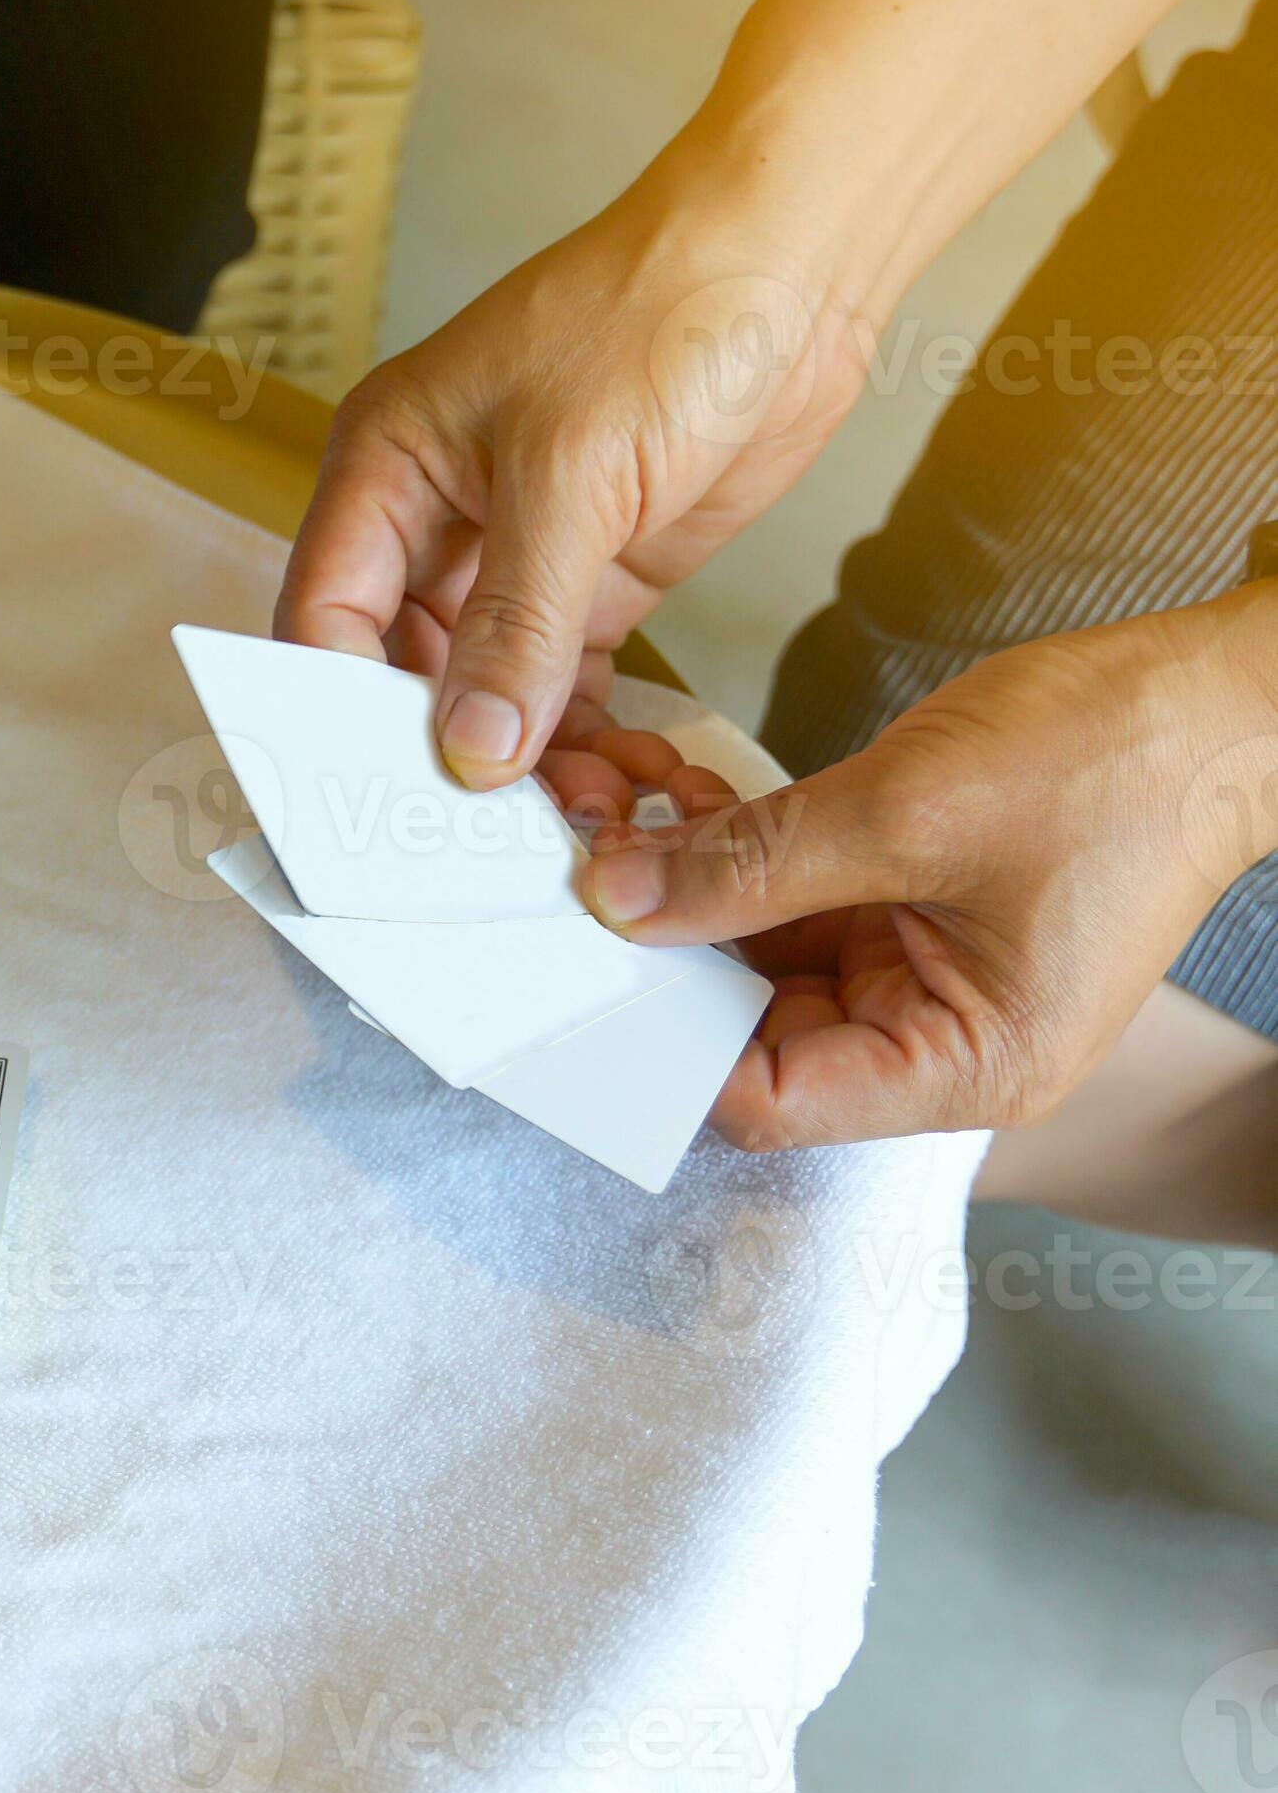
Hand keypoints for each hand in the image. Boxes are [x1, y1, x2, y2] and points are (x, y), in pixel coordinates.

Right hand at [277, 174, 867, 790]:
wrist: (796, 264)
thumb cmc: (660, 310)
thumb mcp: (570, 476)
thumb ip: (516, 625)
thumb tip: (470, 753)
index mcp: (384, 469)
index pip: (325, 620)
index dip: (341, 713)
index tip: (384, 799)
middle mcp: (433, 518)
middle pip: (397, 672)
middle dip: (440, 754)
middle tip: (485, 836)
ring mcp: (516, 553)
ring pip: (484, 691)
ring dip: (520, 761)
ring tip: (575, 820)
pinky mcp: (597, 576)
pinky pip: (561, 683)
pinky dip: (581, 740)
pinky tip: (613, 784)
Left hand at [572, 595, 1277, 1146]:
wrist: (1214, 691)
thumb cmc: (1116, 762)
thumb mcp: (907, 811)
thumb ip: (753, 864)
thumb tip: (620, 900)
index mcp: (965, 1064)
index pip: (772, 1101)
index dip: (667, 1040)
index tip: (579, 968)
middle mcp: (937, 1036)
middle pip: (749, 1026)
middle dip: (659, 942)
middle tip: (578, 857)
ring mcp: (920, 969)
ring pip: (755, 953)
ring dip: (681, 881)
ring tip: (612, 801)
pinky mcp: (905, 905)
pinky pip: (788, 898)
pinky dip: (729, 849)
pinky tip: (671, 791)